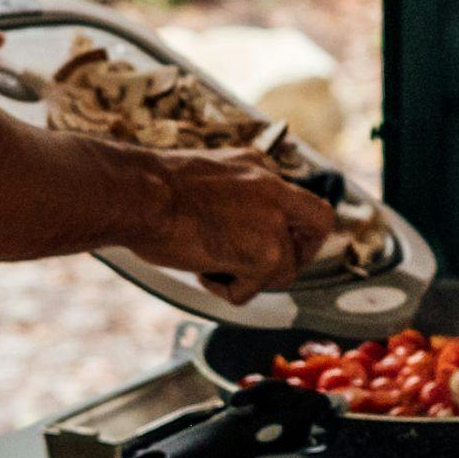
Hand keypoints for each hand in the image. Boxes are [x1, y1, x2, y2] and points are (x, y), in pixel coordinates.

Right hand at [123, 148, 336, 303]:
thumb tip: (238, 217)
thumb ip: (236, 189)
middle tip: (262, 264)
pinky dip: (226, 290)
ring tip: (210, 262)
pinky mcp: (264, 255)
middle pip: (318, 227)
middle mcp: (274, 190)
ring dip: (247, 276)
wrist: (140, 194)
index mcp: (258, 167)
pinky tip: (202, 270)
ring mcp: (272, 222)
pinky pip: (252, 290)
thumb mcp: (208, 171)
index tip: (275, 238)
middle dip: (297, 252)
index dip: (293, 225)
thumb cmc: (153, 187)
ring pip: (283, 269)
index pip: (298, 196)